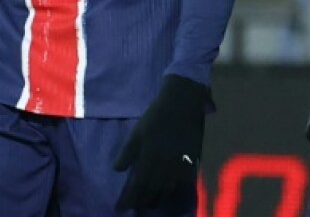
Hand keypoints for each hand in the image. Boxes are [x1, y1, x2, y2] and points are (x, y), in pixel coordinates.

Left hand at [114, 74, 207, 209]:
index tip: (121, 207)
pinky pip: (184, 181)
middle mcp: (164, 165)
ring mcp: (179, 164)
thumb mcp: (137, 132)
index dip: (129, 198)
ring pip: (168, 189)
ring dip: (159, 198)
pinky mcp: (191, 159)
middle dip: (143, 201)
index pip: (137, 186)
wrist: (182, 103)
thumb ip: (127, 152)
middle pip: (152, 191)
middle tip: (136, 206)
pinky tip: (172, 191)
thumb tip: (118, 169)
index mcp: (149, 158)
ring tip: (152, 202)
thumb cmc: (156, 116)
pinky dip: (176, 190)